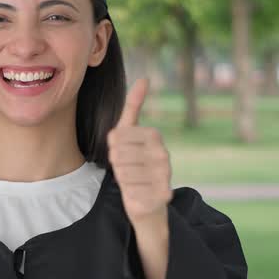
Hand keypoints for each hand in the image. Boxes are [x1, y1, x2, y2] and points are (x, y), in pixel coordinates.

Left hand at [107, 77, 171, 224]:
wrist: (149, 200)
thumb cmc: (135, 163)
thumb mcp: (130, 133)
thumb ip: (133, 106)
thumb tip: (144, 78)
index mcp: (154, 135)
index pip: (114, 138)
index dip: (112, 148)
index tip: (124, 153)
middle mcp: (163, 153)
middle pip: (117, 156)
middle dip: (117, 165)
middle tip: (128, 169)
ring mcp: (165, 175)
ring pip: (123, 175)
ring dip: (123, 181)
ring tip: (135, 181)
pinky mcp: (163, 195)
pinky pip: (131, 193)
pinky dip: (130, 195)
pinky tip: (140, 194)